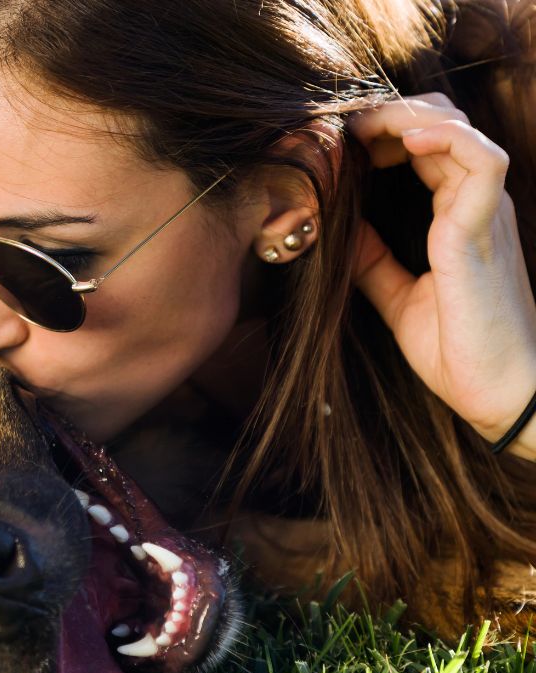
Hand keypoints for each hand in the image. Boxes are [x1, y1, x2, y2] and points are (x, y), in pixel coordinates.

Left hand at [348, 93, 535, 460]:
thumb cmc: (458, 351)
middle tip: (341, 126)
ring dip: (408, 114)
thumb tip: (339, 231)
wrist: (499, 395)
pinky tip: (405, 137)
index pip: (424, 148)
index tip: (338, 141)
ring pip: (460, 130)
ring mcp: (484, 214)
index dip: (382, 133)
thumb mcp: (398, 299)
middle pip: (441, 124)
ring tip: (364, 122)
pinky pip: (482, 161)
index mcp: (457, 216)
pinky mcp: (485, 231)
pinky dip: (446, 137)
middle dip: (388, 113)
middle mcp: (475, 206)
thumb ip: (373, 262)